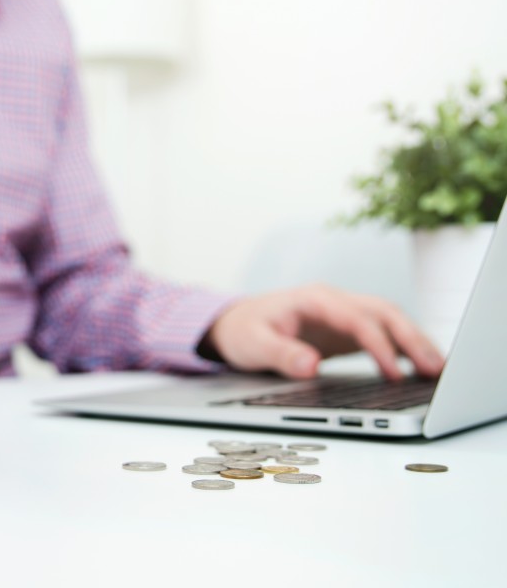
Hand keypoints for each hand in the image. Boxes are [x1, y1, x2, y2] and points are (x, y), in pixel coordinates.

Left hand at [201, 284, 444, 379]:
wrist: (234, 324)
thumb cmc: (243, 331)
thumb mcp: (253, 344)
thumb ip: (280, 354)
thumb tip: (309, 366)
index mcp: (314, 299)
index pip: (357, 319)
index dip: (378, 346)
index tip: (393, 375)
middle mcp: (334, 302)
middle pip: (383, 314)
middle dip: (411, 339)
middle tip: (435, 369)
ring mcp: (342, 315)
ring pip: (389, 321)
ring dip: (415, 342)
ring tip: (439, 371)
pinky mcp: (346, 330)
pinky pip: (383, 335)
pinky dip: (404, 348)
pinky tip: (422, 368)